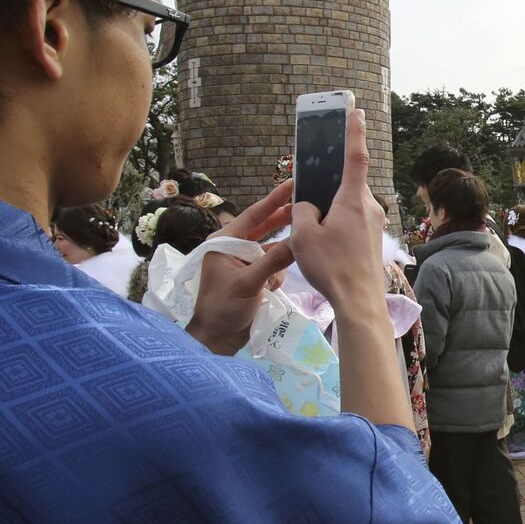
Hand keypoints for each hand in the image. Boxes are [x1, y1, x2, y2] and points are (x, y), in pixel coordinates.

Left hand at [186, 179, 297, 355]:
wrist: (217, 339)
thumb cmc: (224, 308)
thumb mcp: (249, 283)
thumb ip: (273, 260)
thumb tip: (299, 241)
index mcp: (224, 242)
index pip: (253, 215)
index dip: (274, 200)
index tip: (292, 183)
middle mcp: (234, 248)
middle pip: (264, 227)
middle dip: (283, 220)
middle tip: (307, 203)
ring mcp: (244, 263)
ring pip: (272, 248)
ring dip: (282, 251)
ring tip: (303, 242)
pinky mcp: (253, 278)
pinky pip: (274, 267)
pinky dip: (278, 272)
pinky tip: (278, 283)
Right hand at [289, 109, 391, 311]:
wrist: (359, 301)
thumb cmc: (331, 267)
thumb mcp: (303, 236)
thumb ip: (302, 212)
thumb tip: (309, 206)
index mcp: (352, 199)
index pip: (356, 157)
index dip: (354, 133)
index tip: (356, 112)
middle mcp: (369, 206)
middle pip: (348, 183)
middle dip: (331, 181)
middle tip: (314, 180)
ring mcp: (375, 223)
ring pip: (350, 204)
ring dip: (333, 206)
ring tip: (314, 221)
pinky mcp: (374, 238)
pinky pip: (354, 219)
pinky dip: (339, 220)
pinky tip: (325, 239)